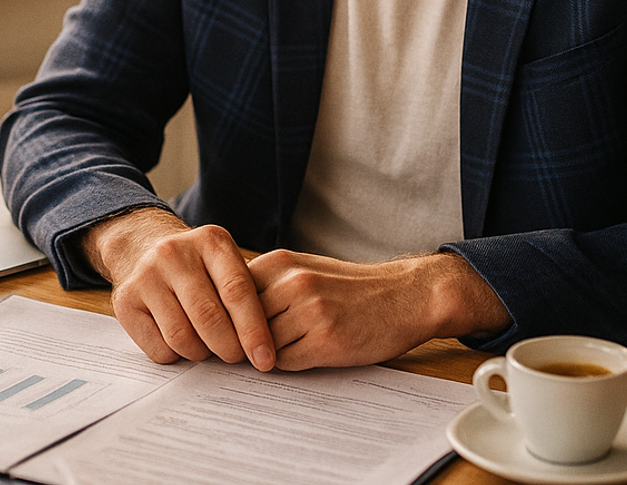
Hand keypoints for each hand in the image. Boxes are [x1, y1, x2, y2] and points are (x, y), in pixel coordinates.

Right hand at [80, 208, 275, 370]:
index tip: (265, 359)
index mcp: (210, 241)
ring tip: (207, 346)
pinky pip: (159, 349)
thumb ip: (244, 295)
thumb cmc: (196, 265)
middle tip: (236, 357)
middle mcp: (175, 253)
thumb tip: (264, 349)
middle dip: (229, 347)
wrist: (142, 247)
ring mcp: (147, 275)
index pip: (237, 290)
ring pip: (183, 338)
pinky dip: (176, 356)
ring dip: (201, 354)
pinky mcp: (126, 301)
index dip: (254, 330)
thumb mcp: (223, 262)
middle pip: (209, 317)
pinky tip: (181, 342)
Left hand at [247, 249, 510, 369]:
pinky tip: (305, 354)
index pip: (229, 296)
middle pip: (241, 323)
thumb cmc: (350, 287)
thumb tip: (223, 315)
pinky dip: (288, 364)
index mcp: (280, 262)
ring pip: (261, 345)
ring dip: (266, 354)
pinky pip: (285, 363)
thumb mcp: (304, 269)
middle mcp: (292, 282)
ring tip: (282, 351)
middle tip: (245, 352)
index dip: (225, 319)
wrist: (403, 296)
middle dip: (242, 340)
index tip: (223, 333)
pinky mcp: (325, 340)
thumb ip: (267, 286)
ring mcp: (308, 310)